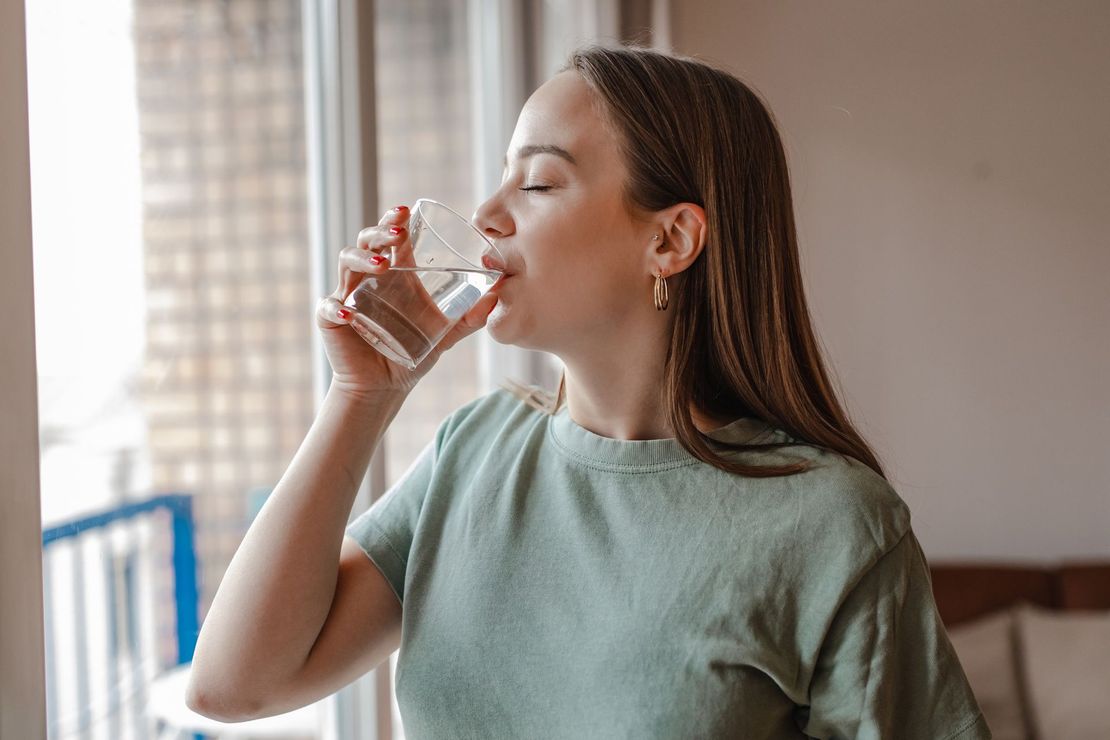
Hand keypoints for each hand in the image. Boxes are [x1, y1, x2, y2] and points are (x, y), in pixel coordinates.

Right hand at [315, 205, 499, 398]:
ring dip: (361, 259)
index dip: (393, 221)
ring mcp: (348, 294)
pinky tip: (347, 312)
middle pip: (366, 241)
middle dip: (379, 232)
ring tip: (382, 266)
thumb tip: (497, 297)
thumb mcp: (447, 334)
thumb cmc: (413, 352)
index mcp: (394, 273)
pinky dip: (334, 307)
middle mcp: (368, 277)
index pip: (390, 237)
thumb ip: (471, 317)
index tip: (405, 212)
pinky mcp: (332, 319)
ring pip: (346, 263)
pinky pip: (327, 307)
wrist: (386, 386)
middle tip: (397, 234)